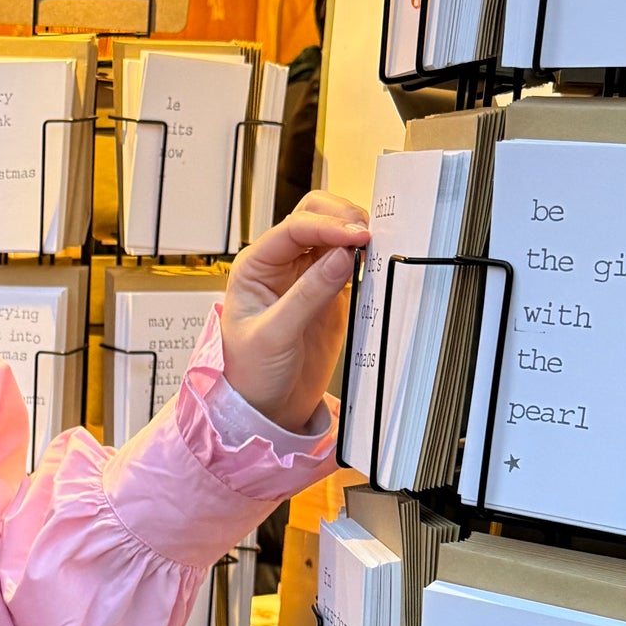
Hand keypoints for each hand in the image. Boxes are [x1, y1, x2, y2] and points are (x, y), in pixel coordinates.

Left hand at [217, 192, 369, 432]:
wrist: (268, 408)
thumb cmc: (251, 374)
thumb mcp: (274, 334)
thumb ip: (308, 294)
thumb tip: (341, 257)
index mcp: (256, 266)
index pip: (294, 228)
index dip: (327, 227)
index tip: (357, 237)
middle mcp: (281, 265)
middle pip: (314, 217)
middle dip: (342, 218)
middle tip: (367, 236)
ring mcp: (307, 277)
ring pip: (334, 236)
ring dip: (354, 235)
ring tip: (374, 248)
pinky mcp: (330, 294)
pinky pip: (350, 264)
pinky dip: (364, 261)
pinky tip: (374, 267)